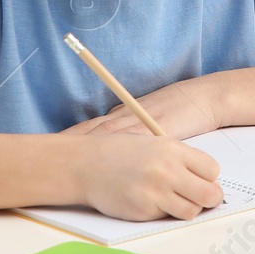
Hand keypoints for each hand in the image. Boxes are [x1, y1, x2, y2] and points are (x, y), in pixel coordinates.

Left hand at [62, 74, 225, 139]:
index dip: (73, 136)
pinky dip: (116, 148)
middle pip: (95, 130)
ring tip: (66, 154)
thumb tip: (114, 140)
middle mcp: (130, 117)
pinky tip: (104, 155)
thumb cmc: (182, 109)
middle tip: (48, 150)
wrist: (205, 98)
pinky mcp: (156, 131)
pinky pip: (132, 141)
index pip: (94, 127)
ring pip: (108, 135)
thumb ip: (133, 128)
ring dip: (87, 144)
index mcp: (127, 114)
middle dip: (72, 141)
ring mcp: (142, 123)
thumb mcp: (152, 118)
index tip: (51, 145)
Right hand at [76, 132, 224, 220]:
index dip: (209, 178)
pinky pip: (166, 218)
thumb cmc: (120, 153)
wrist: (86, 165)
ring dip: (188, 209)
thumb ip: (180, 159)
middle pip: (209, 194)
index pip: (212, 170)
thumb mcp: (154, 144)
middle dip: (210, 199)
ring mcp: (155, 193)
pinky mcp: (143, 211)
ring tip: (175, 201)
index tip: (202, 180)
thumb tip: (206, 180)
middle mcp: (167, 171)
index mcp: (172, 150)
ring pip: (192, 211)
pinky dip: (164, 213)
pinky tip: (152, 202)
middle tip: (201, 198)